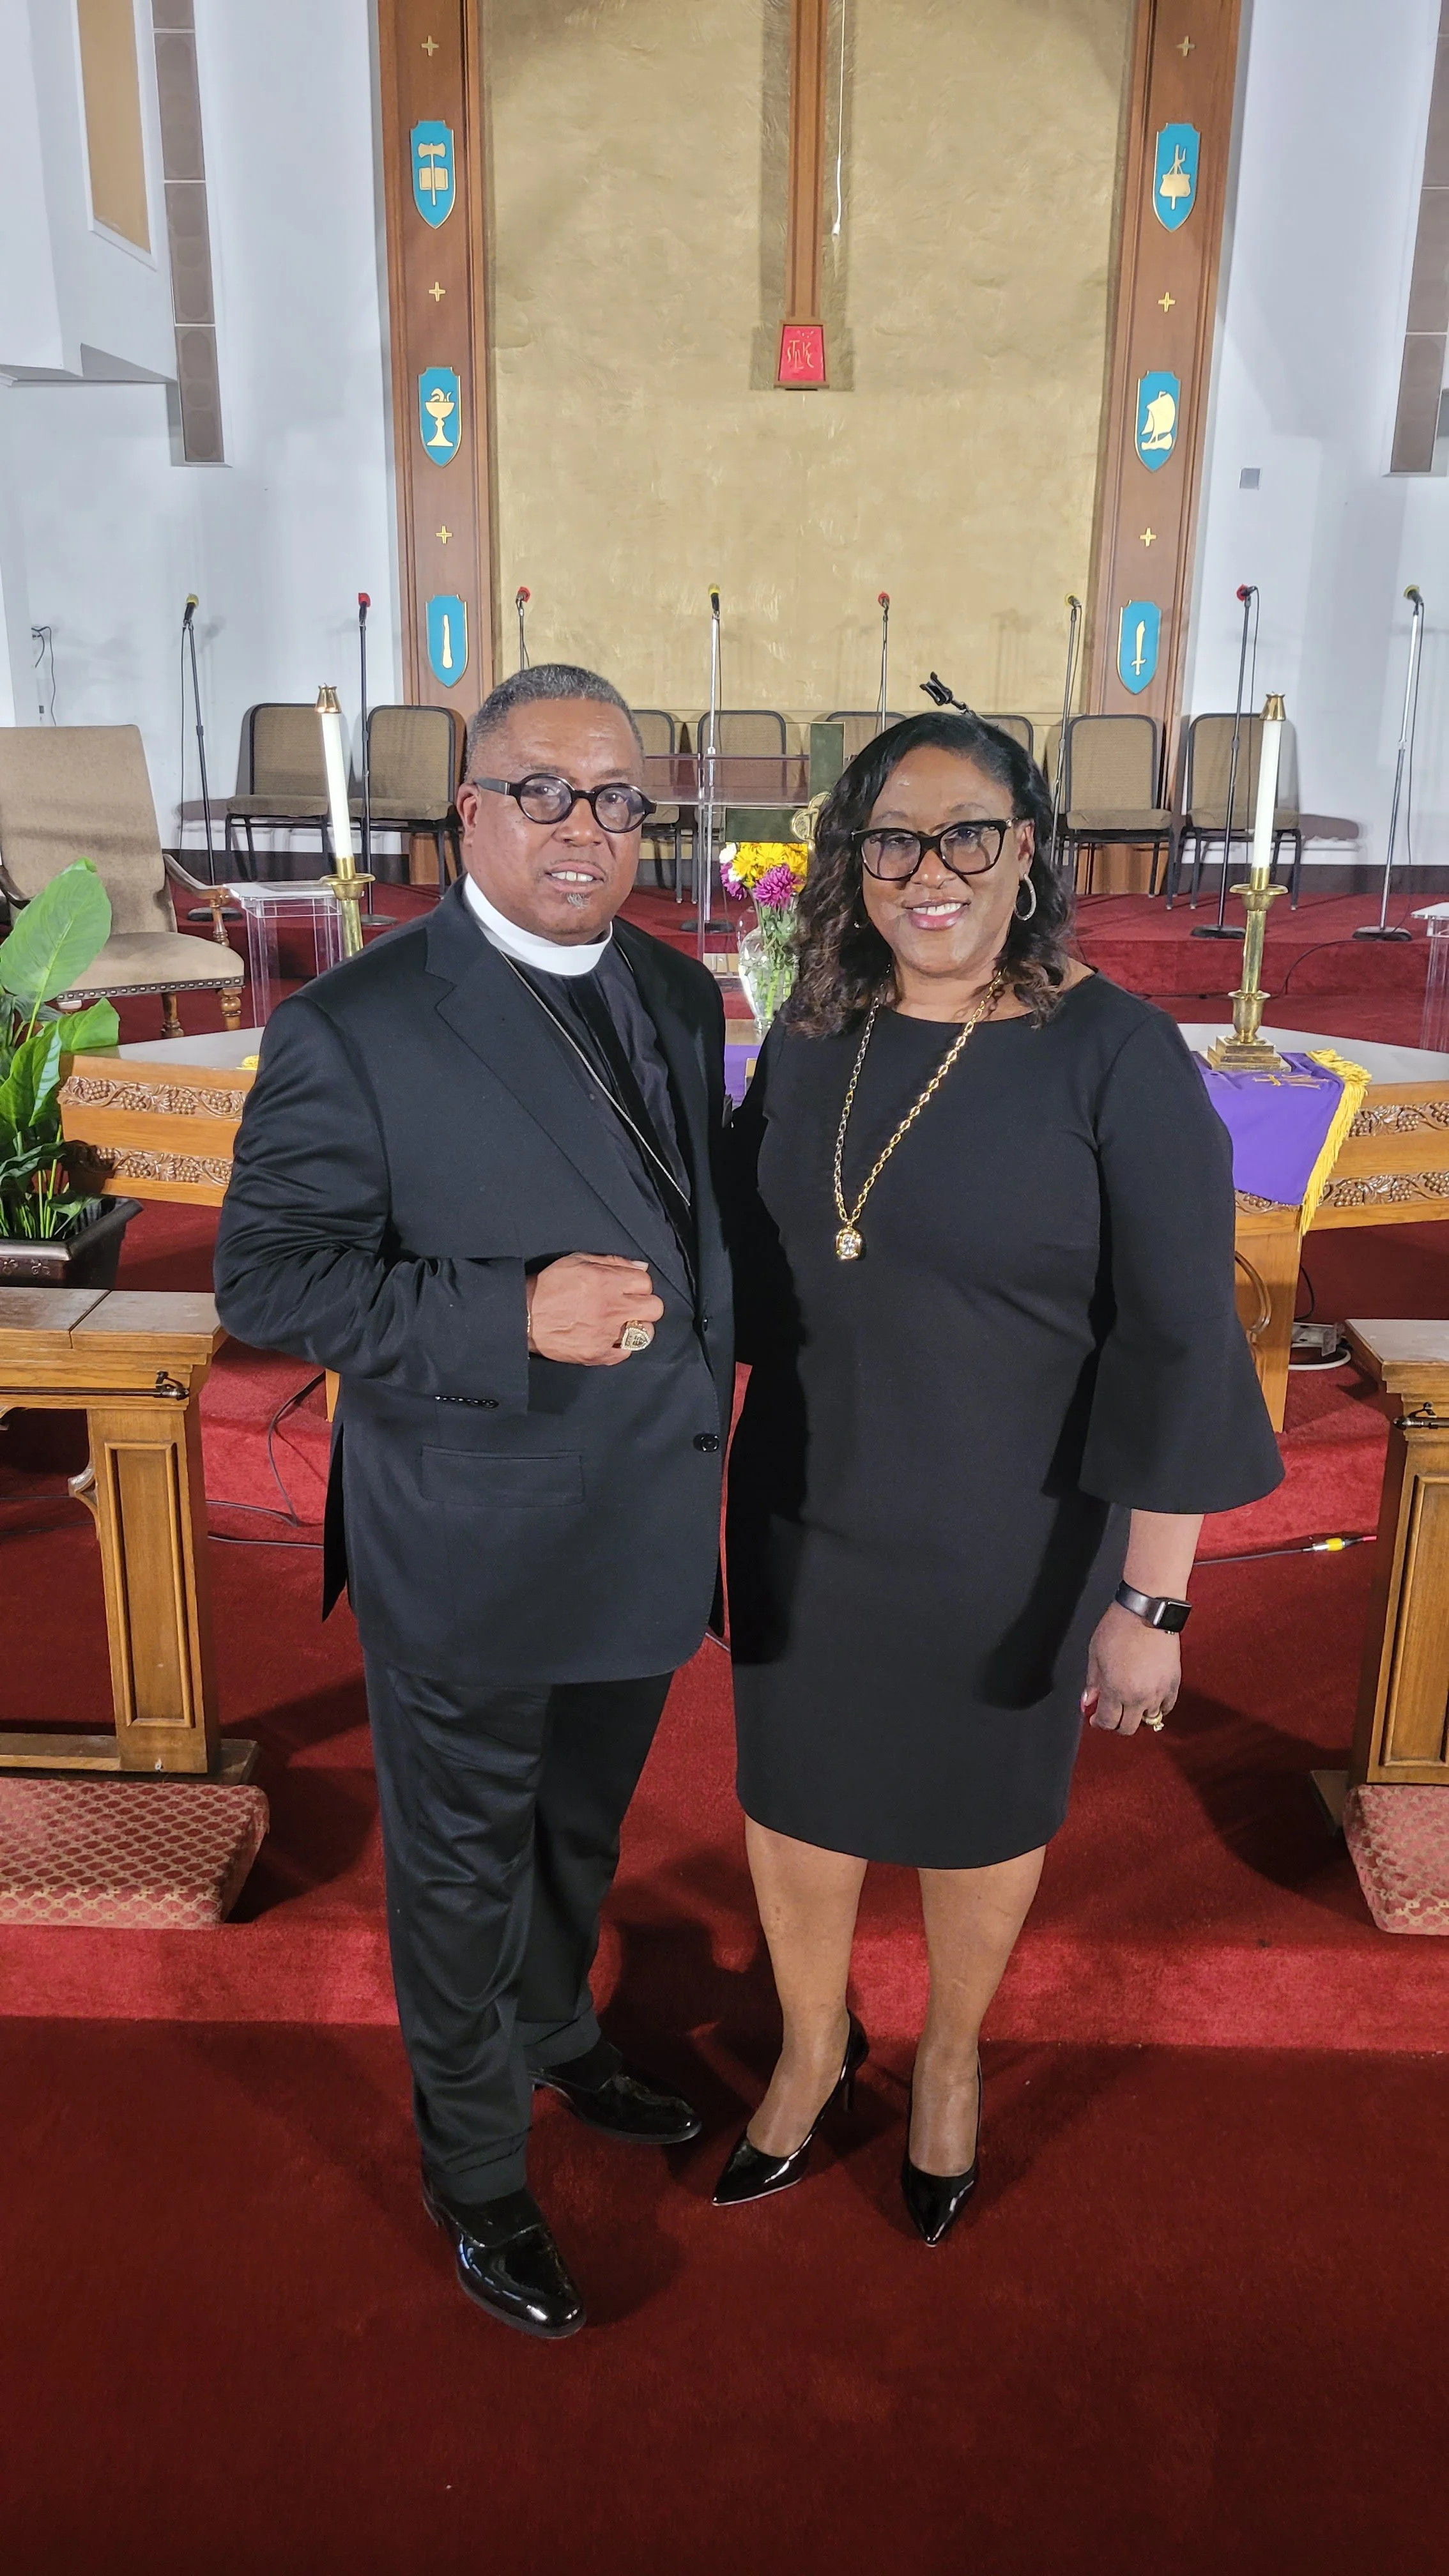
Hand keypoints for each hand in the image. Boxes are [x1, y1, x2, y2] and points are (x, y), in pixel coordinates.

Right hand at [525, 1255, 663, 1366]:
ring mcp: (607, 1334)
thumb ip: (612, 1261)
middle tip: (630, 1305)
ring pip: (646, 1333)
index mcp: (608, 1281)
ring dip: (638, 1327)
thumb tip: (640, 1267)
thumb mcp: (576, 1260)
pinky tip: (609, 1338)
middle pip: (655, 1308)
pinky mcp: (598, 1354)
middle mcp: (612, 1308)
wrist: (523, 1316)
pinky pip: (626, 1353)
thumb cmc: (548, 1286)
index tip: (628, 1287)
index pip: (646, 1281)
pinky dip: (620, 1346)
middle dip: (645, 1304)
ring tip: (622, 1324)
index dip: (638, 1283)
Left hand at [1081, 1602, 1180, 1735]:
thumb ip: (1093, 1683)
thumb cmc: (1119, 1627)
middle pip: (1128, 1727)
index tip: (1095, 1718)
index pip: (1108, 1722)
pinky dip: (1157, 1708)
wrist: (1147, 1611)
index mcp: (1117, 1690)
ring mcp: (1159, 1691)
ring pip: (1149, 1720)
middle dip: (1116, 1723)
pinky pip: (1167, 1707)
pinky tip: (1148, 1699)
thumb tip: (1088, 1703)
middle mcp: (1139, 1697)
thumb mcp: (1095, 1655)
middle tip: (1110, 1712)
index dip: (1098, 1723)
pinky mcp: (1174, 1683)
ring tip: (1129, 1703)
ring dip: (1137, 1716)